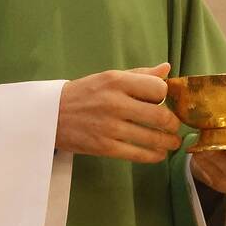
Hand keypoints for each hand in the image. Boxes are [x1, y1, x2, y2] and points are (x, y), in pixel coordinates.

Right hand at [56, 62, 182, 163]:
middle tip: (175, 126)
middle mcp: (115, 102)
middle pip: (160, 116)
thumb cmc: (84, 93)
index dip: (165, 96)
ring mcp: (110, 127)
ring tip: (172, 142)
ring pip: (153, 138)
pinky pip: (138, 154)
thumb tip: (166, 70)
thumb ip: (139, 74)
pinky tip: (158, 153)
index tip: (164, 102)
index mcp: (117, 81)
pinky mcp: (105, 147)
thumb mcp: (109, 77)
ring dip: (169, 142)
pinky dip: (154, 156)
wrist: (51, 115)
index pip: (158, 88)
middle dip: (173, 124)